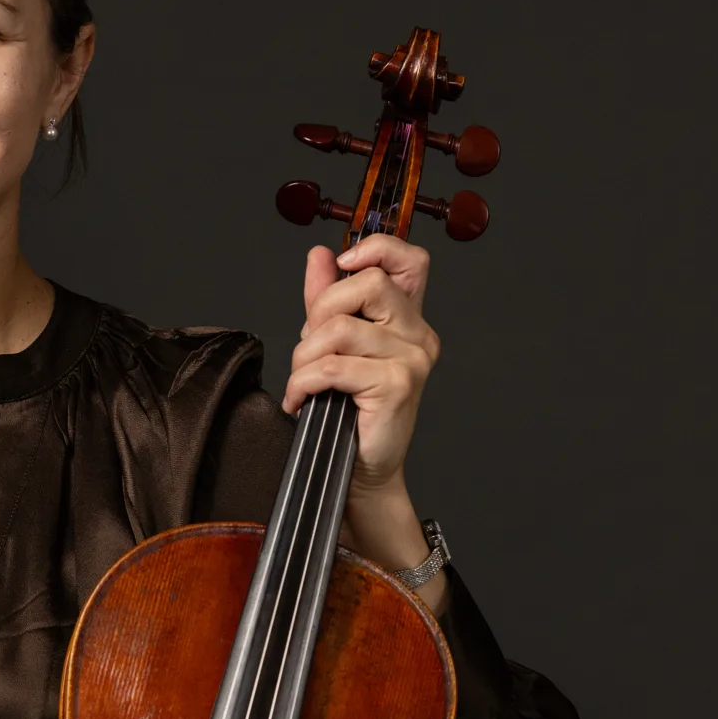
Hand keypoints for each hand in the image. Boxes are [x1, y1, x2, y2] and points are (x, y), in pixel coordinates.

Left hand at [283, 233, 443, 599]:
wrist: (361, 470)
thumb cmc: (349, 410)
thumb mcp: (334, 345)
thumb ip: (327, 299)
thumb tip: (319, 256)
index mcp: (407, 318)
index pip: (409, 260)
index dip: (376, 248)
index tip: (343, 264)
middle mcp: (418, 333)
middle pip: (368, 284)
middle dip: (320, 310)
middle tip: (308, 347)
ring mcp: (412, 359)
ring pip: (340, 329)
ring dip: (303, 357)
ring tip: (301, 381)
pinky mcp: (397, 385)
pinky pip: (332, 366)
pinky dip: (302, 382)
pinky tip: (300, 400)